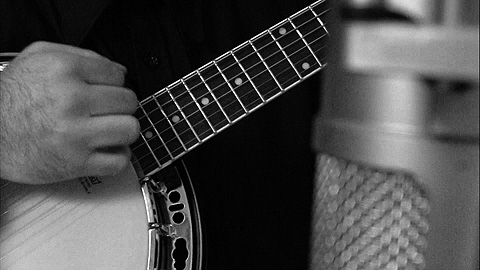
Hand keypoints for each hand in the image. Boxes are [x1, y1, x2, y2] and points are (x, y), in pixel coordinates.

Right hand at [0, 41, 139, 183]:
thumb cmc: (11, 97)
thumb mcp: (38, 58)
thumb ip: (81, 56)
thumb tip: (120, 71)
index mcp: (64, 71)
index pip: (118, 75)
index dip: (115, 84)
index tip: (107, 91)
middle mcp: (72, 100)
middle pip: (128, 102)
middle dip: (121, 106)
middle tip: (108, 111)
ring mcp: (75, 134)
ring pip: (130, 130)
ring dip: (124, 130)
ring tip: (110, 130)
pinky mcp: (75, 163)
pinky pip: (118, 161)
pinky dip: (118, 157)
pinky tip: (106, 150)